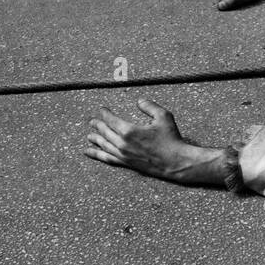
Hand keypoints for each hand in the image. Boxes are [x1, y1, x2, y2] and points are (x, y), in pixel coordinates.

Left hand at [84, 99, 224, 184]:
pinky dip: (96, 154)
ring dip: (95, 139)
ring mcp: (123, 154)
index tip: (102, 109)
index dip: (104, 113)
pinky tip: (89, 152)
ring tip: (89, 136)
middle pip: (105, 132)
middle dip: (97, 125)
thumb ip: (149, 106)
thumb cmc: (171, 139)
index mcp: (129, 130)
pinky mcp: (126, 163)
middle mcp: (122, 143)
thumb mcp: (163, 116)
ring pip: (103, 145)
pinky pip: (107, 158)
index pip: (111, 119)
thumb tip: (139, 101)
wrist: (175, 162)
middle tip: (92, 121)